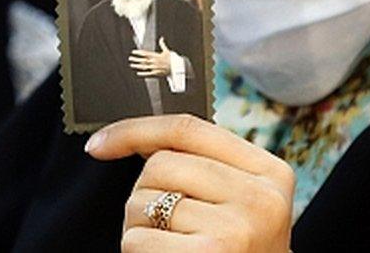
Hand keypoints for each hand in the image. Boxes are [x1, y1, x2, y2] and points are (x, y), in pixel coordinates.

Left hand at [85, 114, 293, 251]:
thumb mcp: (238, 205)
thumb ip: (203, 167)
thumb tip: (133, 138)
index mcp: (270, 173)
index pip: (188, 128)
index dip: (135, 130)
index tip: (100, 144)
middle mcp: (260, 197)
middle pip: (161, 164)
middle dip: (145, 195)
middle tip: (166, 228)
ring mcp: (237, 228)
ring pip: (143, 201)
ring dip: (139, 228)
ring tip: (171, 247)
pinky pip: (139, 239)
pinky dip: (139, 251)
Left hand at [129, 36, 171, 77]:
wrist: (176, 68)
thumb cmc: (171, 59)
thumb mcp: (167, 51)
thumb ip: (162, 44)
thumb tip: (161, 38)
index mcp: (156, 56)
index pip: (145, 53)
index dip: (138, 52)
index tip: (133, 52)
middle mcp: (154, 62)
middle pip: (143, 60)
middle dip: (136, 59)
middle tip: (130, 58)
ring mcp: (154, 68)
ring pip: (144, 67)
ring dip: (137, 66)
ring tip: (132, 64)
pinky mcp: (156, 73)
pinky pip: (148, 74)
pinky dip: (143, 74)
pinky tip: (138, 73)